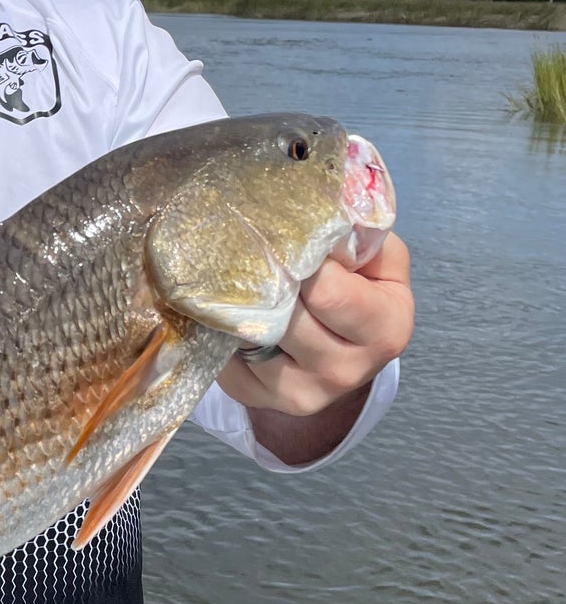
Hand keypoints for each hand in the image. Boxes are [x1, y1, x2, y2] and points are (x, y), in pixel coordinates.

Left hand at [218, 232, 413, 462]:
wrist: (348, 351)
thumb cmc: (362, 291)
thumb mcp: (379, 259)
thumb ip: (358, 233)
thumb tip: (315, 204)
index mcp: (384, 331)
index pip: (326, 291)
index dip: (301, 258)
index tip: (286, 235)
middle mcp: (345, 371)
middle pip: (284, 316)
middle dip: (265, 278)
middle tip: (248, 246)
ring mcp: (300, 393)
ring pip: (249, 336)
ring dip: (237, 302)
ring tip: (235, 273)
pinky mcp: (258, 399)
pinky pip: (224, 357)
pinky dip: (220, 328)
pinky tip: (227, 307)